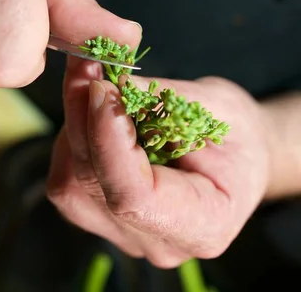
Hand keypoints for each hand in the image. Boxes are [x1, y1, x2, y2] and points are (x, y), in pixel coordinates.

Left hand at [47, 60, 270, 267]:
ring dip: (72, 124)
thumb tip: (110, 82)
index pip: (133, 197)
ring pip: (70, 183)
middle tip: (85, 64)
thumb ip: (163, 100)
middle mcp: (158, 242)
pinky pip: (68, 179)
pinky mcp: (101, 215)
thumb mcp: (218, 105)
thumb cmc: (238, 134)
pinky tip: (88, 105)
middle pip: (94, 185)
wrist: (237, 159)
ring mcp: (125, 233)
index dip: (108, 140)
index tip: (102, 87)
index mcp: (202, 224)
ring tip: (88, 80)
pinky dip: (72, 136)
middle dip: (83, 118)